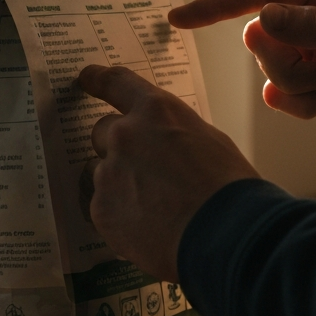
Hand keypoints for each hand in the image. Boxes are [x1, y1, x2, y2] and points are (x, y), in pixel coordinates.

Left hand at [78, 65, 259, 281]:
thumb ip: (175, 134)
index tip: (86, 79)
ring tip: (149, 206)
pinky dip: (117, 214)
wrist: (222, 236)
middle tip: (141, 169)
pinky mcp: (101, 211)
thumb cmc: (228, 187)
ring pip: (99, 172)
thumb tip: (166, 146)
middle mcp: (125, 135)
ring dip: (117, 183)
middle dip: (117, 147)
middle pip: (101, 132)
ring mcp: (108, 173)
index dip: (98, 80)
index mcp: (156, 111)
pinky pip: (100, 206)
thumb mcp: (210, 142)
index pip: (116, 83)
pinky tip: (143, 227)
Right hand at [169, 0, 315, 159]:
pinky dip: (302, 104)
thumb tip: (262, 16)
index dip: (217, 6)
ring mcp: (311, 46)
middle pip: (259, 36)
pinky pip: (279, 94)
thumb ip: (314, 29)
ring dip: (300, 86)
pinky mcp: (310, 77)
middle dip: (287, 63)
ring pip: (268, 68)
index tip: (178, 19)